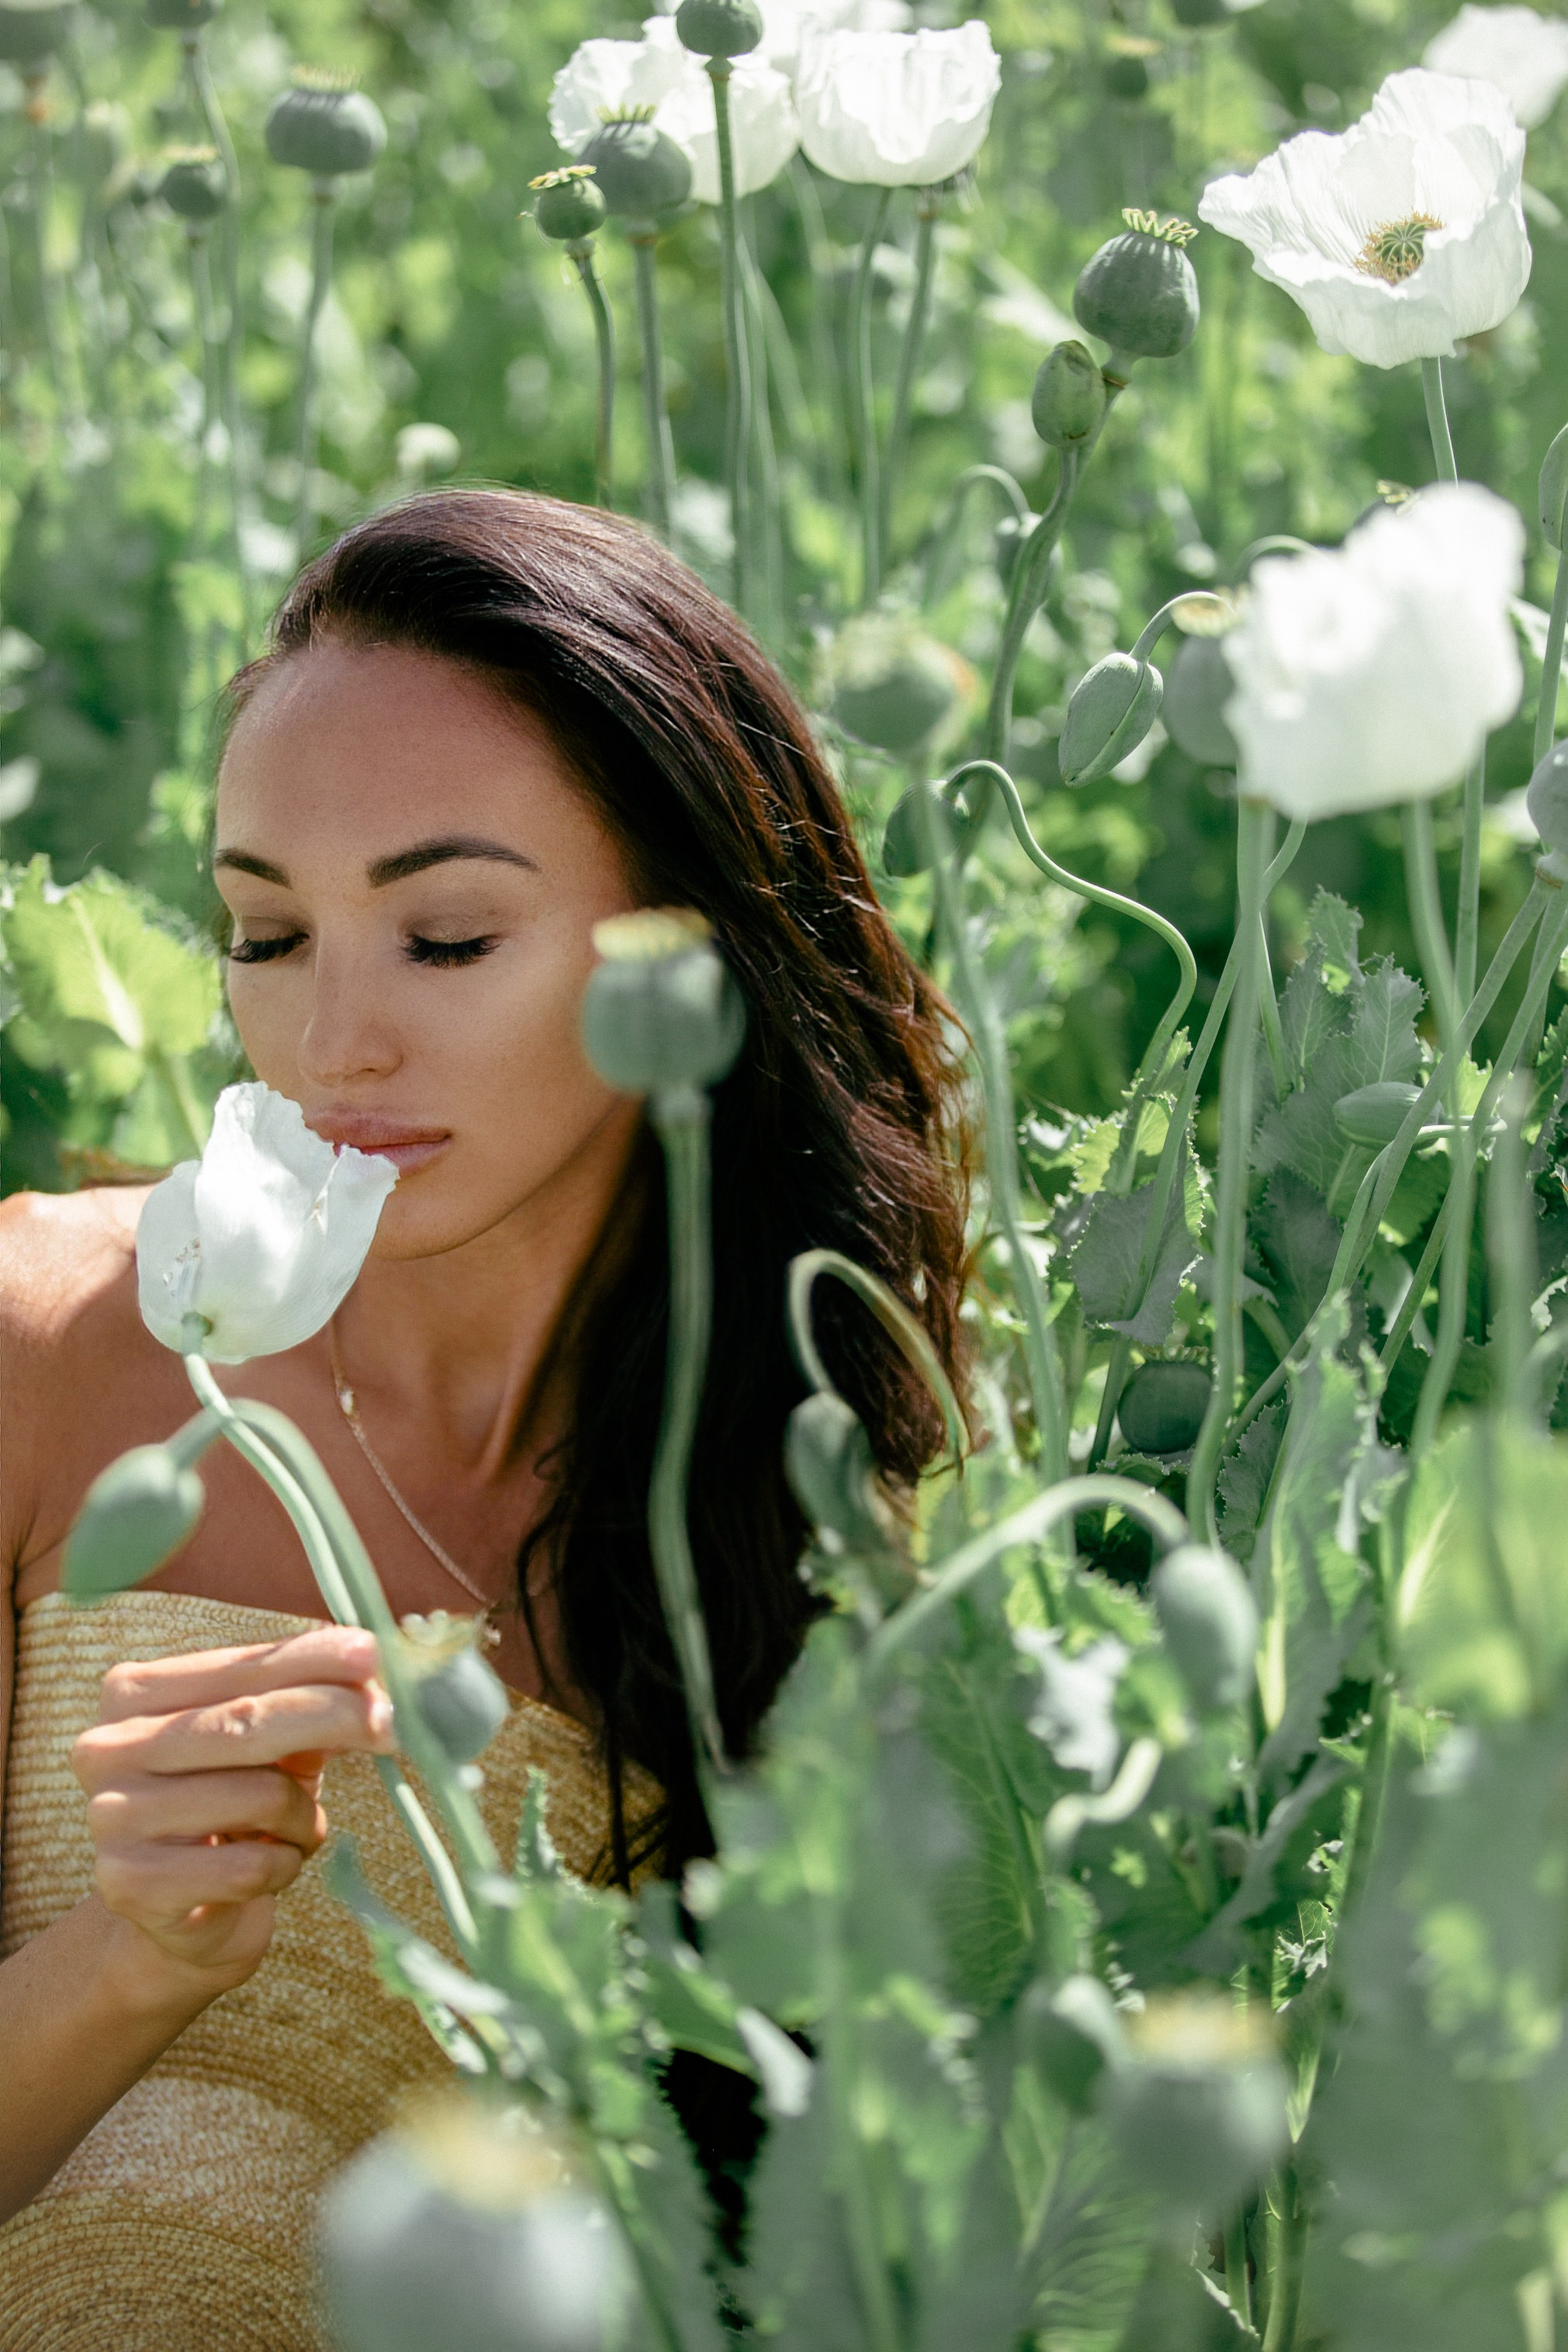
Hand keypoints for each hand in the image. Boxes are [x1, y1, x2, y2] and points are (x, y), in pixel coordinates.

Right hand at [72, 1625, 393, 1993]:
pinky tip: (270, 1868)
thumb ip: (308, 1695)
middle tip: (390, 1724)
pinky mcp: (127, 1885)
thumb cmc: (234, 1806)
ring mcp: (110, 1818)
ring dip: (304, 1816)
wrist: (184, 1919)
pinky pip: (249, 1867)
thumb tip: (373, 1664)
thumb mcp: (270, 1741)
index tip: (373, 1654)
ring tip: (295, 1829)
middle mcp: (106, 1748)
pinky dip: (283, 1866)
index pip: (240, 1667)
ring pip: (259, 1797)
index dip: (312, 1659)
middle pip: (247, 1723)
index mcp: (132, 1692)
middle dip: (333, 1716)